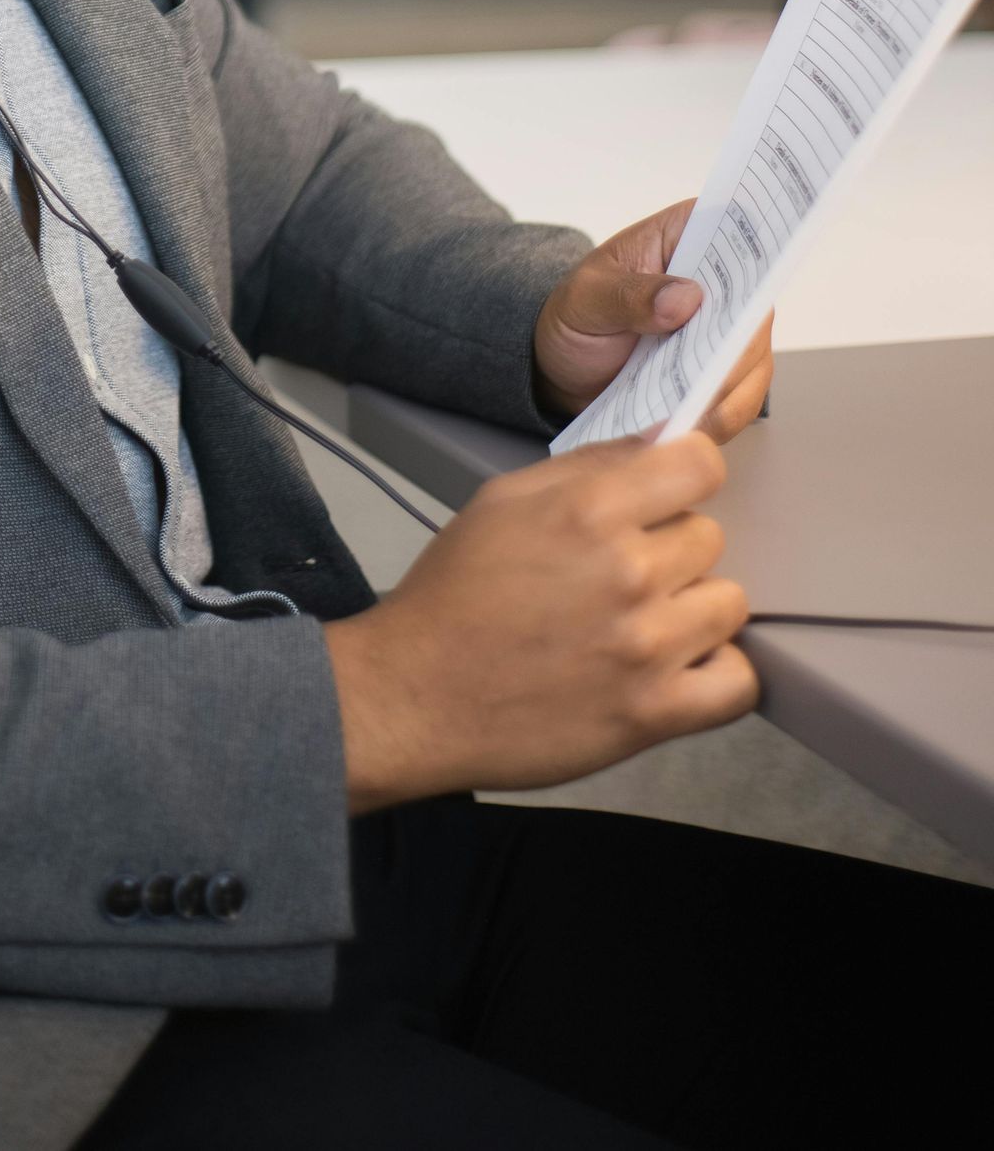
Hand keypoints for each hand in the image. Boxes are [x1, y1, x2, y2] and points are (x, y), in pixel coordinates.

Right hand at [323, 431, 756, 808]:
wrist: (417, 695)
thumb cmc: (454, 594)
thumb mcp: (503, 500)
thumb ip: (588, 467)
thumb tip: (661, 442)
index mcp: (587, 510)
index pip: (701, 464)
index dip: (687, 475)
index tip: (667, 496)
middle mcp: (627, 572)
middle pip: (710, 536)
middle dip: (673, 549)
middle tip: (627, 573)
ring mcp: (646, 647)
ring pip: (729, 603)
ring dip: (693, 610)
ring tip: (645, 623)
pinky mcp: (654, 714)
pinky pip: (738, 683)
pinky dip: (716, 674)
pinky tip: (678, 667)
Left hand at [533, 200, 773, 440]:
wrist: (563, 367)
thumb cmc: (576, 315)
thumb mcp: (586, 298)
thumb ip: (628, 295)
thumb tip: (685, 298)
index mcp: (685, 235)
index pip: (735, 225)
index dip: (756, 247)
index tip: (750, 278)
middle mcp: (719, 279)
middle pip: (754, 301)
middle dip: (738, 338)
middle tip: (712, 370)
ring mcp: (726, 328)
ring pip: (753, 355)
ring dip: (730, 386)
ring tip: (697, 412)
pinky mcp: (723, 373)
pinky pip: (739, 396)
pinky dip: (721, 415)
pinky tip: (694, 428)